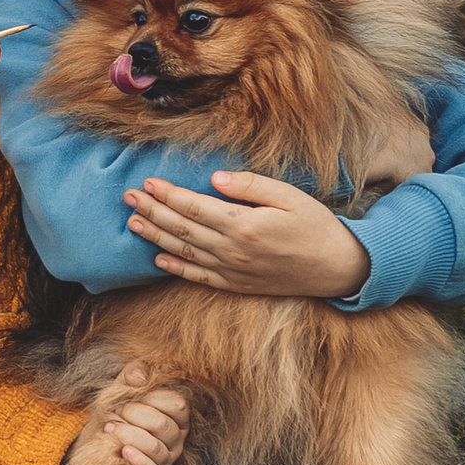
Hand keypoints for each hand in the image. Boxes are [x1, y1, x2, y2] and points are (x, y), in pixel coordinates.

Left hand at [68, 360, 190, 464]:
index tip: (131, 396)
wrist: (92, 446)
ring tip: (110, 429)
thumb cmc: (114, 416)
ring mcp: (165, 460)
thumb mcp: (121, 390)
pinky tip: (123, 451)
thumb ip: (132, 375)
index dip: (154, 398)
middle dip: (136, 414)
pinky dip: (137, 459)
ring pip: (156, 448)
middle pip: (165, 425)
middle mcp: (175, 439)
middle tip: (117, 412)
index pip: (178, 405)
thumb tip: (139, 375)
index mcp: (174, 416)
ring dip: (130, 435)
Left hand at [124, 168, 370, 299]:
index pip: (195, 207)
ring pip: (184, 252)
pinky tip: (158, 258)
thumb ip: (250, 186)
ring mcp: (233, 271)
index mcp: (244, 226)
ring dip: (156, 237)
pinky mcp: (237, 285)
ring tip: (133, 224)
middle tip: (128, 198)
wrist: (337, 268)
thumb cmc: (315, 226)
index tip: (148, 182)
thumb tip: (214, 179)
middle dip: (152, 212)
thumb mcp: (288, 196)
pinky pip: (199, 277)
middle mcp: (233, 251)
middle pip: (182, 229)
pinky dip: (176, 268)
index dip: (168, 195)